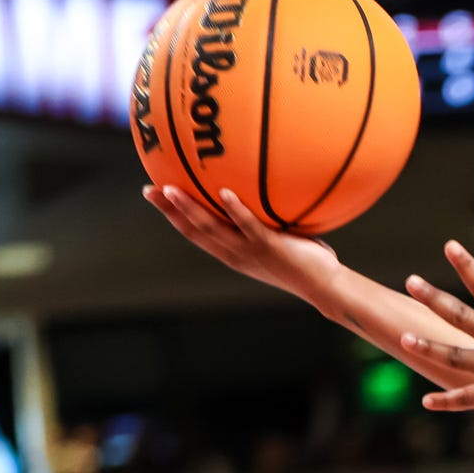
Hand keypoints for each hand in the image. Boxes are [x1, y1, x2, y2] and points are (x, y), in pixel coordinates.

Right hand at [142, 185, 343, 303]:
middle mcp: (235, 254)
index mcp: (231, 253)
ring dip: (191, 209)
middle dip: (169, 211)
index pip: (194, 233)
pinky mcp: (270, 247)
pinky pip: (249, 226)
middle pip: (194, 231)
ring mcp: (250, 252)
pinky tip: (225, 192)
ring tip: (172, 189)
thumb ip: (260, 217)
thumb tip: (254, 186)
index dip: (171, 215)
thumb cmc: (303, 259)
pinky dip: (236, 211)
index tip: (153, 194)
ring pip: (213, 229)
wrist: (324, 285)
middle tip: (149, 190)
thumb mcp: (274, 236)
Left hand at [399, 243, 473, 424]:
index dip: (466, 263)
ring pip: (455, 356)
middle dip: (433, 297)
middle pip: (460, 314)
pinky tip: (426, 401)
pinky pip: (468, 398)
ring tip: (403, 338)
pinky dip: (446, 401)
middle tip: (411, 281)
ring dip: (428, 347)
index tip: (448, 245)